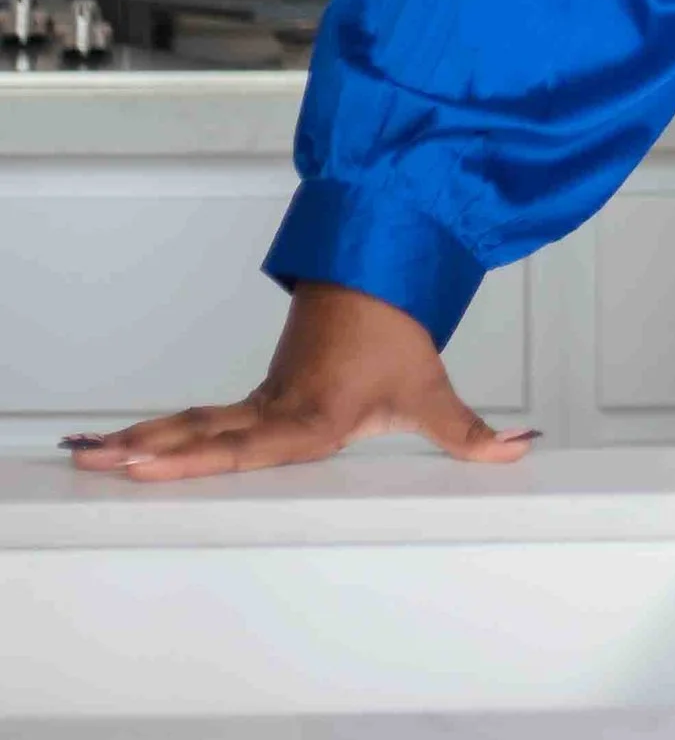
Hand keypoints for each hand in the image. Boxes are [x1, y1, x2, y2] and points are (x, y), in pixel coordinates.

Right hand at [61, 281, 536, 483]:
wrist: (378, 275)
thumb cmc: (398, 333)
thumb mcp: (432, 390)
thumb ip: (471, 433)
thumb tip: (520, 449)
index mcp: (314, 413)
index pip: (252, 444)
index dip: (200, 456)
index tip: (153, 462)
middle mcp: (279, 408)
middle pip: (206, 433)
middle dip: (150, 451)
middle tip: (99, 463)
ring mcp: (263, 401)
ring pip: (194, 423)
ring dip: (143, 440)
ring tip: (90, 457)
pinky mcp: (257, 399)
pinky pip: (202, 419)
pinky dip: (160, 432)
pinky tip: (122, 446)